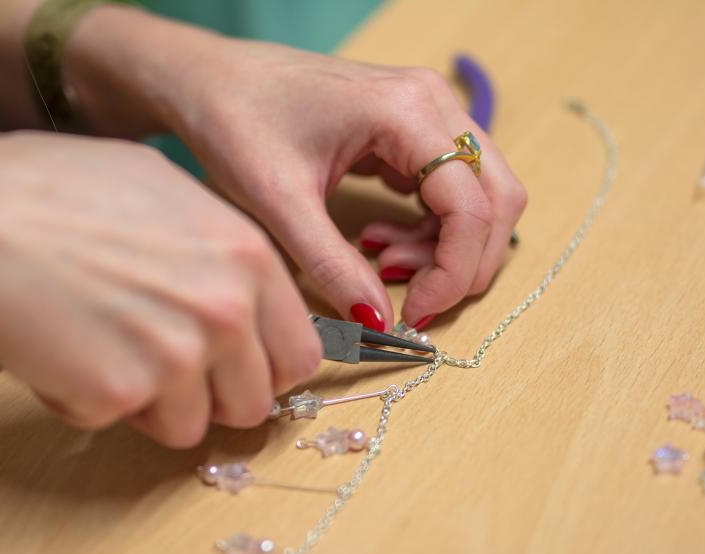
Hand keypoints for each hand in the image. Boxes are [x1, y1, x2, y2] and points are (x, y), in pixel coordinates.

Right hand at [0, 132, 320, 445]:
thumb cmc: (64, 193)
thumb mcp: (173, 196)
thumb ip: (230, 258)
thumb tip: (254, 303)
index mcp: (250, 259)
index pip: (300, 354)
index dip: (267, 370)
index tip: (243, 372)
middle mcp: (227, 311)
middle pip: (253, 404)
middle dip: (215, 398)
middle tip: (169, 368)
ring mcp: (178, 356)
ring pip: (192, 426)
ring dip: (155, 404)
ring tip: (110, 348)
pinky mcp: (123, 393)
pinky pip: (125, 423)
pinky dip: (95, 401)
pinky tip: (68, 350)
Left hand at [63, 7, 526, 330]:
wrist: (208, 82)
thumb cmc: (236, 122)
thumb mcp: (279, 203)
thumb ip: (331, 264)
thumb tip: (377, 321)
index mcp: (406, 110)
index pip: (471, 205)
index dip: (455, 271)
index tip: (415, 312)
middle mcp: (433, 104)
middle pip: (497, 200)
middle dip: (465, 263)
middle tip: (412, 300)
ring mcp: (428, 114)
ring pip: (480, 199)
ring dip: (445, 248)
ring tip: (378, 261)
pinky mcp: (414, 132)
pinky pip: (451, 193)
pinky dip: (429, 232)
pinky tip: (378, 243)